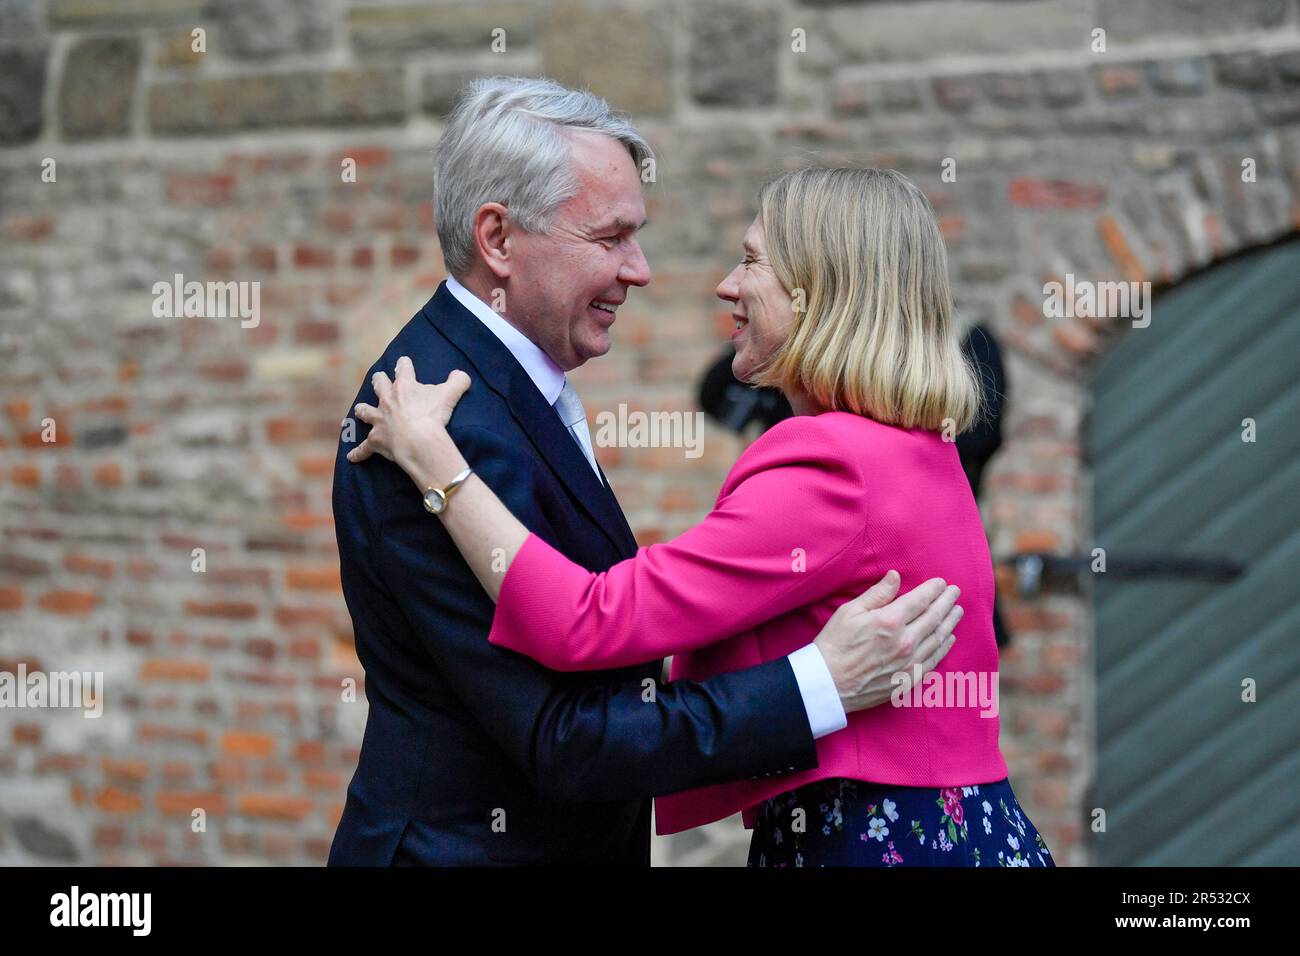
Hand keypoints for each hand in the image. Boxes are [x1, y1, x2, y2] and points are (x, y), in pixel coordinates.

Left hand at [348, 356, 470, 477]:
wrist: (418, 440)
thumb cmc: (433, 415)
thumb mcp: (450, 393)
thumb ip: (457, 381)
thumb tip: (460, 375)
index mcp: (404, 386)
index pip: (403, 369)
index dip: (404, 365)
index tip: (403, 362)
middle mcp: (387, 400)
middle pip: (379, 385)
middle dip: (379, 381)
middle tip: (379, 379)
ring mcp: (379, 420)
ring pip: (365, 412)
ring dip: (363, 411)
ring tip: (360, 410)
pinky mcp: (375, 440)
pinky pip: (364, 448)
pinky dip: (358, 453)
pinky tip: (352, 457)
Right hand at [813, 571, 962, 713]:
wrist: (828, 684)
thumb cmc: (834, 645)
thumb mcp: (850, 612)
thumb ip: (877, 594)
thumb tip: (896, 576)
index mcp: (890, 621)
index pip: (920, 600)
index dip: (933, 589)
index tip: (940, 582)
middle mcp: (905, 641)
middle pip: (934, 617)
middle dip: (946, 602)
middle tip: (955, 592)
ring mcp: (910, 662)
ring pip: (938, 638)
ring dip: (950, 622)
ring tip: (957, 611)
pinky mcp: (909, 678)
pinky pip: (934, 659)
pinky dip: (944, 646)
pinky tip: (949, 638)